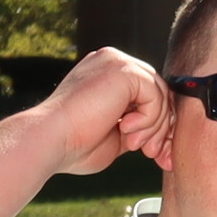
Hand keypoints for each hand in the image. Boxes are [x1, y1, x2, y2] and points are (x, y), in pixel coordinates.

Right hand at [40, 46, 173, 174]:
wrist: (50, 140)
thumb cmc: (75, 144)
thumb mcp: (116, 135)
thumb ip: (138, 125)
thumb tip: (165, 131)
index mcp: (107, 74)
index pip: (149, 94)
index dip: (158, 125)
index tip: (157, 153)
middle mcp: (112, 61)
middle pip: (159, 92)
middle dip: (161, 128)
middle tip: (153, 154)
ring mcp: (116, 62)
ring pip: (160, 95)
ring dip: (154, 127)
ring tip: (134, 145)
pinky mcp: (122, 69)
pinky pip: (155, 95)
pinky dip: (148, 119)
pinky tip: (126, 130)